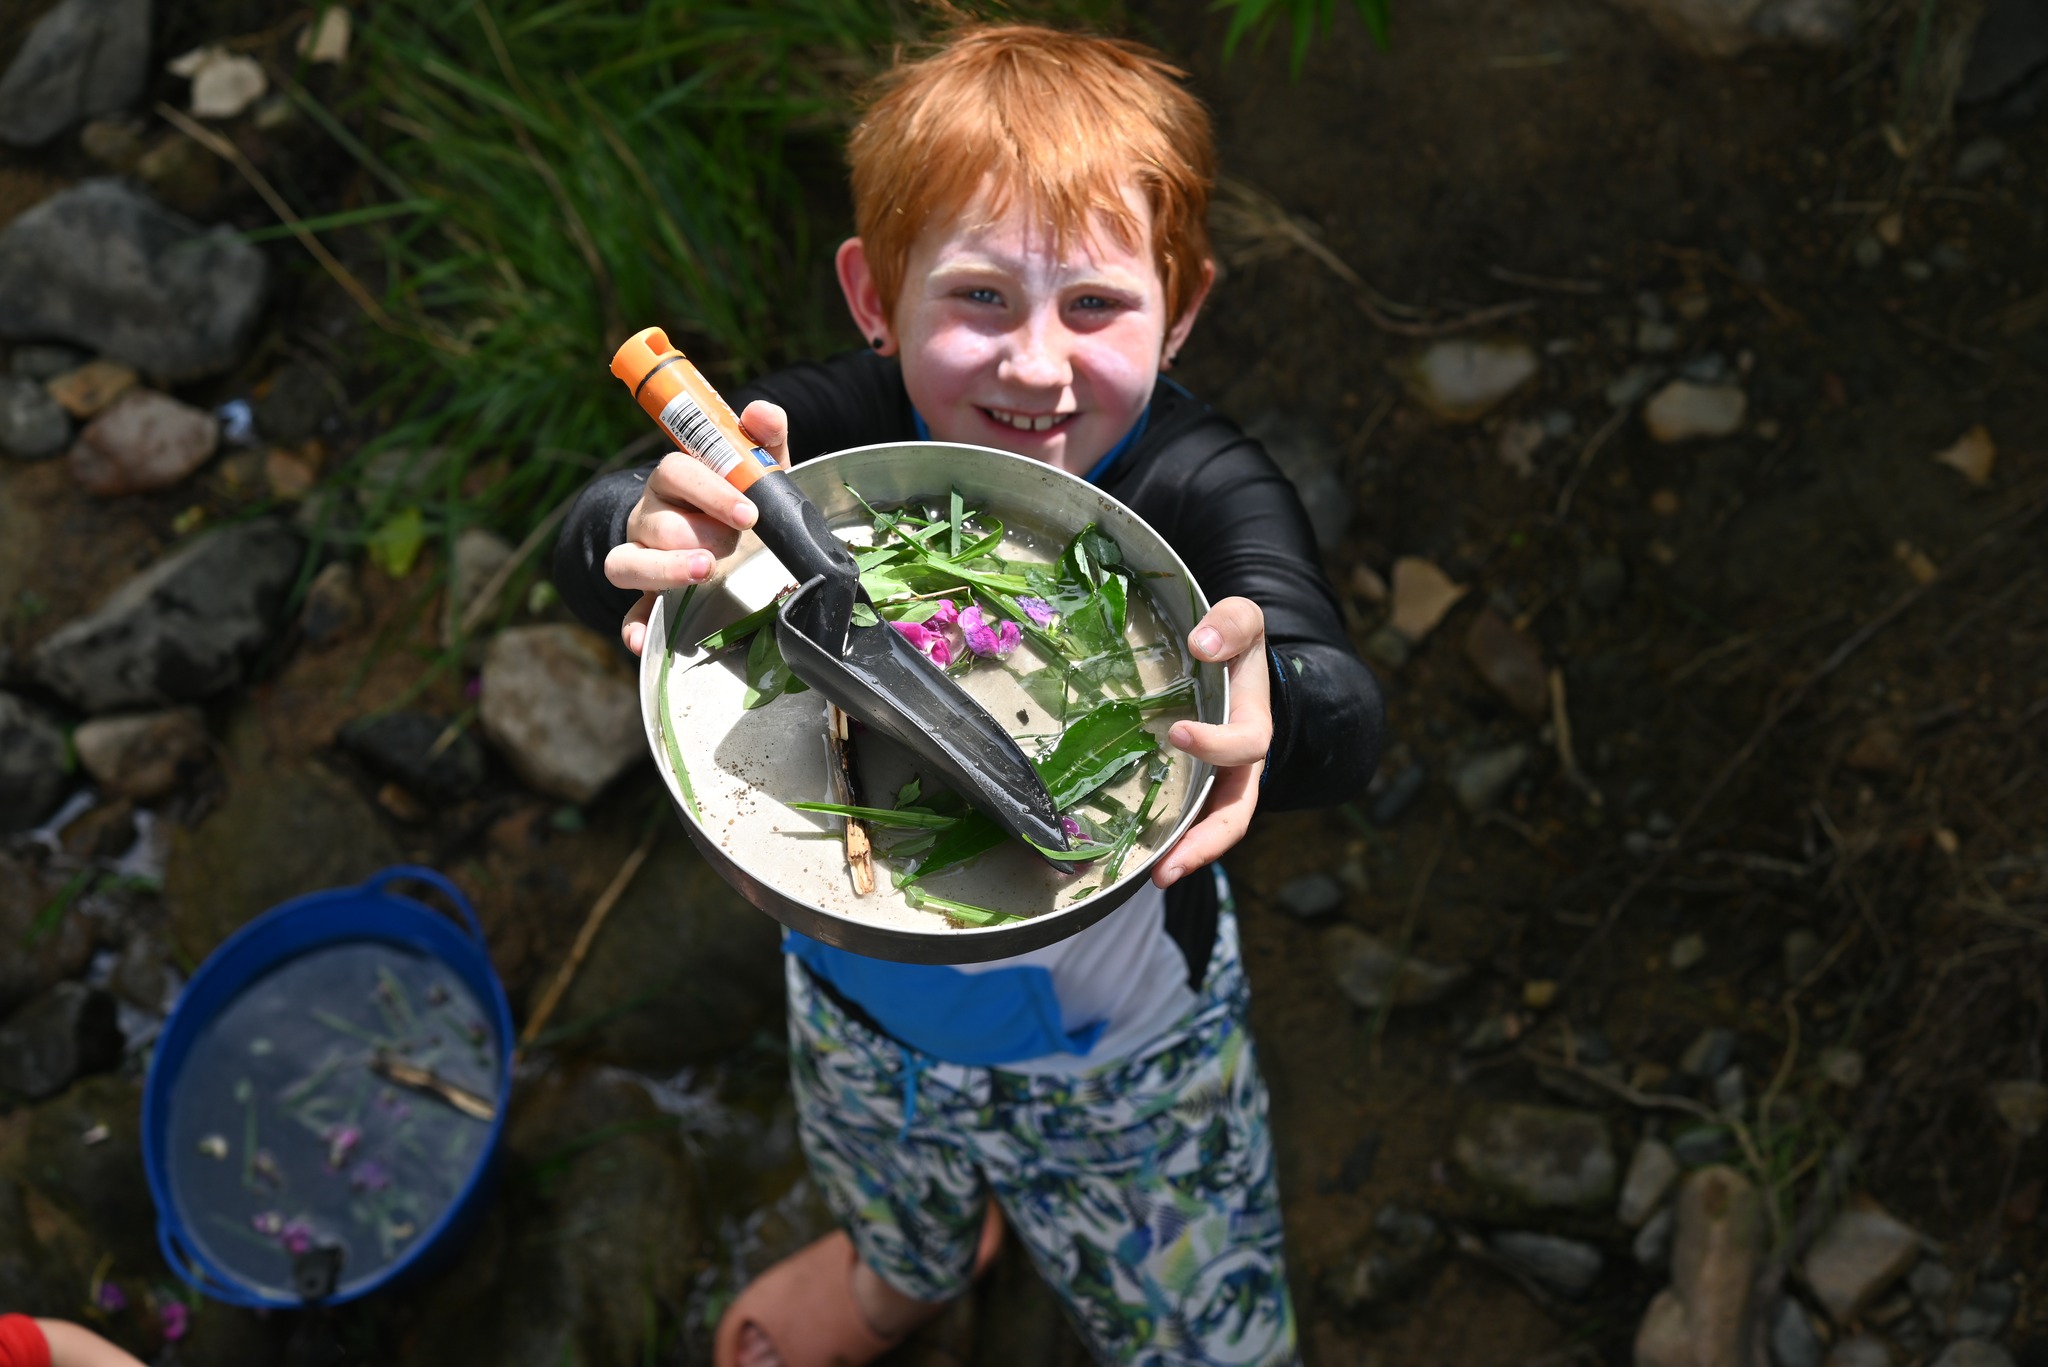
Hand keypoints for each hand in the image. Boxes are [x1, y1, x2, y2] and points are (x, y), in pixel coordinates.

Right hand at [608, 400, 791, 655]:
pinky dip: (634, 626)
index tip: (748, 512)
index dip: (709, 489)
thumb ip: (764, 438)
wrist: (727, 536)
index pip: (675, 471)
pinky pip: (630, 612)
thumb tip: (760, 413)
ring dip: (662, 569)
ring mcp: (644, 557)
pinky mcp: (648, 596)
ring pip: (627, 562)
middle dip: (696, 532)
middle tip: (732, 543)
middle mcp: (651, 517)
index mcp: (676, 482)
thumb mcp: (757, 468)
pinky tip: (641, 640)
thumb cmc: (738, 499)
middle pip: (655, 521)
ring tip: (701, 571)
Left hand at [1154, 596, 1269, 888]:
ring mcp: (1213, 784)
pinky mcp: (1188, 791)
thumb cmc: (1233, 644)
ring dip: (1183, 856)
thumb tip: (1202, 645)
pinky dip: (1161, 842)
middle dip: (1205, 842)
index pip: (1245, 745)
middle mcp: (1238, 768)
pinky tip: (1127, 859)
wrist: (1228, 664)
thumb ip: (1232, 623)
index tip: (1177, 732)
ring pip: (1207, 830)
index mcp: (1253, 727)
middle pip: (1233, 815)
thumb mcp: (1242, 620)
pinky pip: (1180, 821)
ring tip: (1153, 877)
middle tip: (1169, 865)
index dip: (1216, 744)